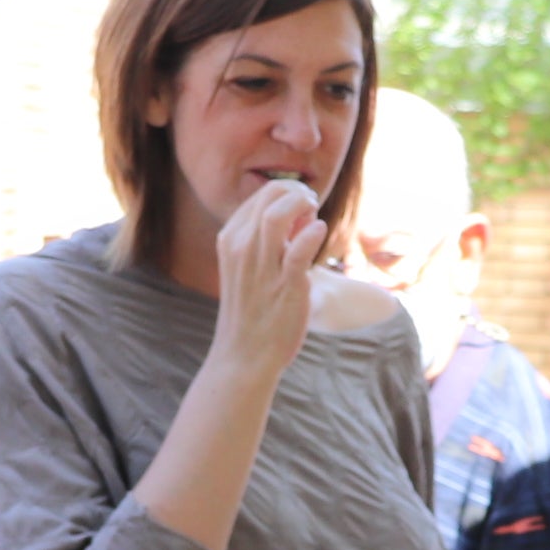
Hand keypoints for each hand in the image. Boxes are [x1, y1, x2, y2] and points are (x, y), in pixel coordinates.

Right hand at [213, 176, 327, 377]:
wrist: (244, 356)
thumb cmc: (250, 312)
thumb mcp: (245, 268)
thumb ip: (264, 241)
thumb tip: (297, 217)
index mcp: (230, 240)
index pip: (260, 196)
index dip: (286, 195)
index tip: (299, 212)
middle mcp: (242, 248)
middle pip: (270, 195)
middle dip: (297, 193)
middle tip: (311, 209)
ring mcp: (262, 266)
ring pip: (278, 214)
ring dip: (303, 205)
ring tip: (314, 216)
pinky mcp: (286, 285)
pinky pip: (300, 248)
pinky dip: (313, 233)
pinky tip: (319, 232)